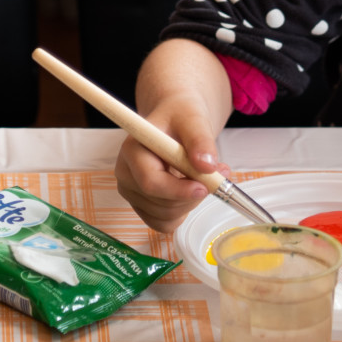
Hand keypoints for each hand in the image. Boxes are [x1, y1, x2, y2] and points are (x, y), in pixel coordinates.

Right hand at [114, 99, 227, 234]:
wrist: (174, 121)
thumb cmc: (180, 117)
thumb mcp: (194, 120)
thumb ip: (200, 140)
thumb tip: (207, 165)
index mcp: (132, 149)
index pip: (151, 182)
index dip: (179, 190)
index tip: (205, 186)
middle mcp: (125, 173)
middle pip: (160, 203)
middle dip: (192, 196)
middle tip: (215, 176)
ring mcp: (131, 192)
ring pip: (164, 216)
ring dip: (190, 203)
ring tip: (202, 177)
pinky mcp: (140, 205)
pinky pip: (163, 224)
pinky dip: (182, 212)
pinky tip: (189, 191)